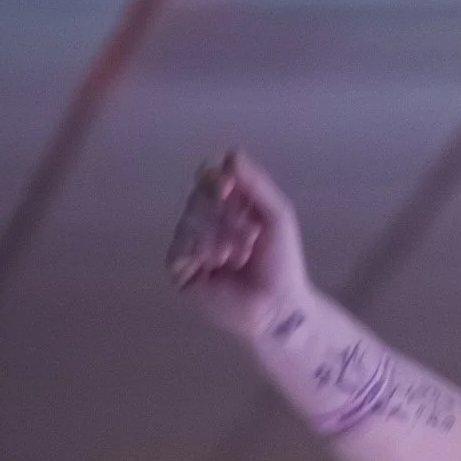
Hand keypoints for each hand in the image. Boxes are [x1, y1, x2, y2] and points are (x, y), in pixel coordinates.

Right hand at [167, 147, 310, 344]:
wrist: (278, 306)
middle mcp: (205, 222)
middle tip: (250, 238)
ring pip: (188, 219)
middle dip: (225, 214)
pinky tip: (218, 262)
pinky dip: (200, 250)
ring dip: (218, 234)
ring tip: (239, 255)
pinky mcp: (181, 271)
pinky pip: (179, 247)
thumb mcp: (277, 216)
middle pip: (198, 196)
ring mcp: (191, 246)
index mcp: (226, 207)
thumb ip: (256, 184)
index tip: (229, 188)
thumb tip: (230, 153)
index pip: (208, 177)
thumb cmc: (282, 264)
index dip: (215, 179)